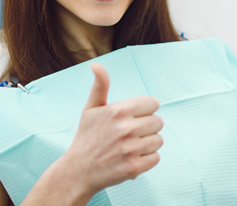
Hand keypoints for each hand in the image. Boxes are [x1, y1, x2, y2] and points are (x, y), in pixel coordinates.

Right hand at [63, 63, 163, 195]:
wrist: (78, 171)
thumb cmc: (86, 137)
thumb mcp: (90, 108)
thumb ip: (99, 85)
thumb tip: (95, 64)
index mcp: (118, 110)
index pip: (153, 103)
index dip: (146, 109)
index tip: (136, 115)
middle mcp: (125, 128)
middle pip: (158, 121)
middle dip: (148, 126)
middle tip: (131, 132)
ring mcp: (130, 149)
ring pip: (158, 140)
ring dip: (148, 143)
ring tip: (131, 145)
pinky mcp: (134, 167)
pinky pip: (156, 158)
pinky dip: (147, 159)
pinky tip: (132, 157)